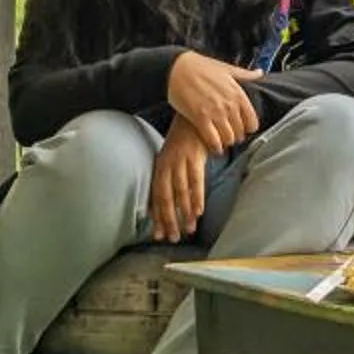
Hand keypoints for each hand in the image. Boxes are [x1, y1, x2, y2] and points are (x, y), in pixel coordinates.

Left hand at [148, 124, 211, 243]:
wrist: (194, 115)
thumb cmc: (185, 139)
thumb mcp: (172, 158)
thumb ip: (169, 178)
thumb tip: (166, 201)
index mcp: (160, 167)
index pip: (156, 197)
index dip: (157, 217)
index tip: (158, 235)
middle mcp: (167, 165)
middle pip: (165, 198)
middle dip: (168, 220)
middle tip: (172, 238)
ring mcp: (180, 161)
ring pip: (179, 193)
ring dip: (183, 214)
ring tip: (188, 230)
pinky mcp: (194, 156)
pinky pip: (195, 181)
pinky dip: (196, 197)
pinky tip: (197, 212)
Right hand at [166, 51, 262, 153]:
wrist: (176, 68)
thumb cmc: (200, 67)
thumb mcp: (226, 68)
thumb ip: (245, 74)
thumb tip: (260, 73)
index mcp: (238, 94)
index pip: (252, 122)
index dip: (248, 128)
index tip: (242, 128)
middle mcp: (229, 105)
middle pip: (240, 132)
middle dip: (236, 136)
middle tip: (230, 135)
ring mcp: (215, 112)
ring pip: (228, 138)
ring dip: (225, 142)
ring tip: (221, 140)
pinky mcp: (200, 118)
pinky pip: (213, 140)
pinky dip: (215, 146)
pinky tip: (213, 146)